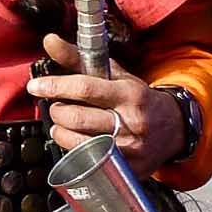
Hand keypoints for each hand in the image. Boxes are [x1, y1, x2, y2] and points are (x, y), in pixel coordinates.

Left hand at [28, 33, 185, 173]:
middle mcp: (131, 122)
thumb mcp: (115, 75)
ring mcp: (130, 149)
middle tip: (57, 107)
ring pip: (78, 144)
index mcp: (129, 94)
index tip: (36, 86)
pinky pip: (88, 164)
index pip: (86, 88)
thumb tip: (49, 40)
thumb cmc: (138, 99)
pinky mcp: (127, 170)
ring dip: (61, 132)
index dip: (56, 86)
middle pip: (77, 118)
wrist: (174, 128)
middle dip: (57, 111)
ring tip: (63, 124)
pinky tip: (76, 143)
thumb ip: (80, 59)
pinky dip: (73, 152)